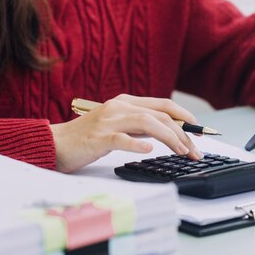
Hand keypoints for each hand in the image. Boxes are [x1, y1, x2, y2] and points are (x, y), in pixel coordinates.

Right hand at [49, 94, 202, 172]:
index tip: (199, 131)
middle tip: (194, 150)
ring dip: (169, 138)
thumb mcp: (118, 127)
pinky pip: (121, 139)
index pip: (163, 105)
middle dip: (183, 132)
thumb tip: (167, 131)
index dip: (184, 116)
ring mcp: (109, 121)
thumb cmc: (87, 138)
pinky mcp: (98, 138)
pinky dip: (137, 144)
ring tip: (182, 151)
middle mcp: (119, 107)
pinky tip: (149, 150)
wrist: (55, 143)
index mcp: (125, 102)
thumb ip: (139, 126)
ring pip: (147, 123)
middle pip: (160, 115)